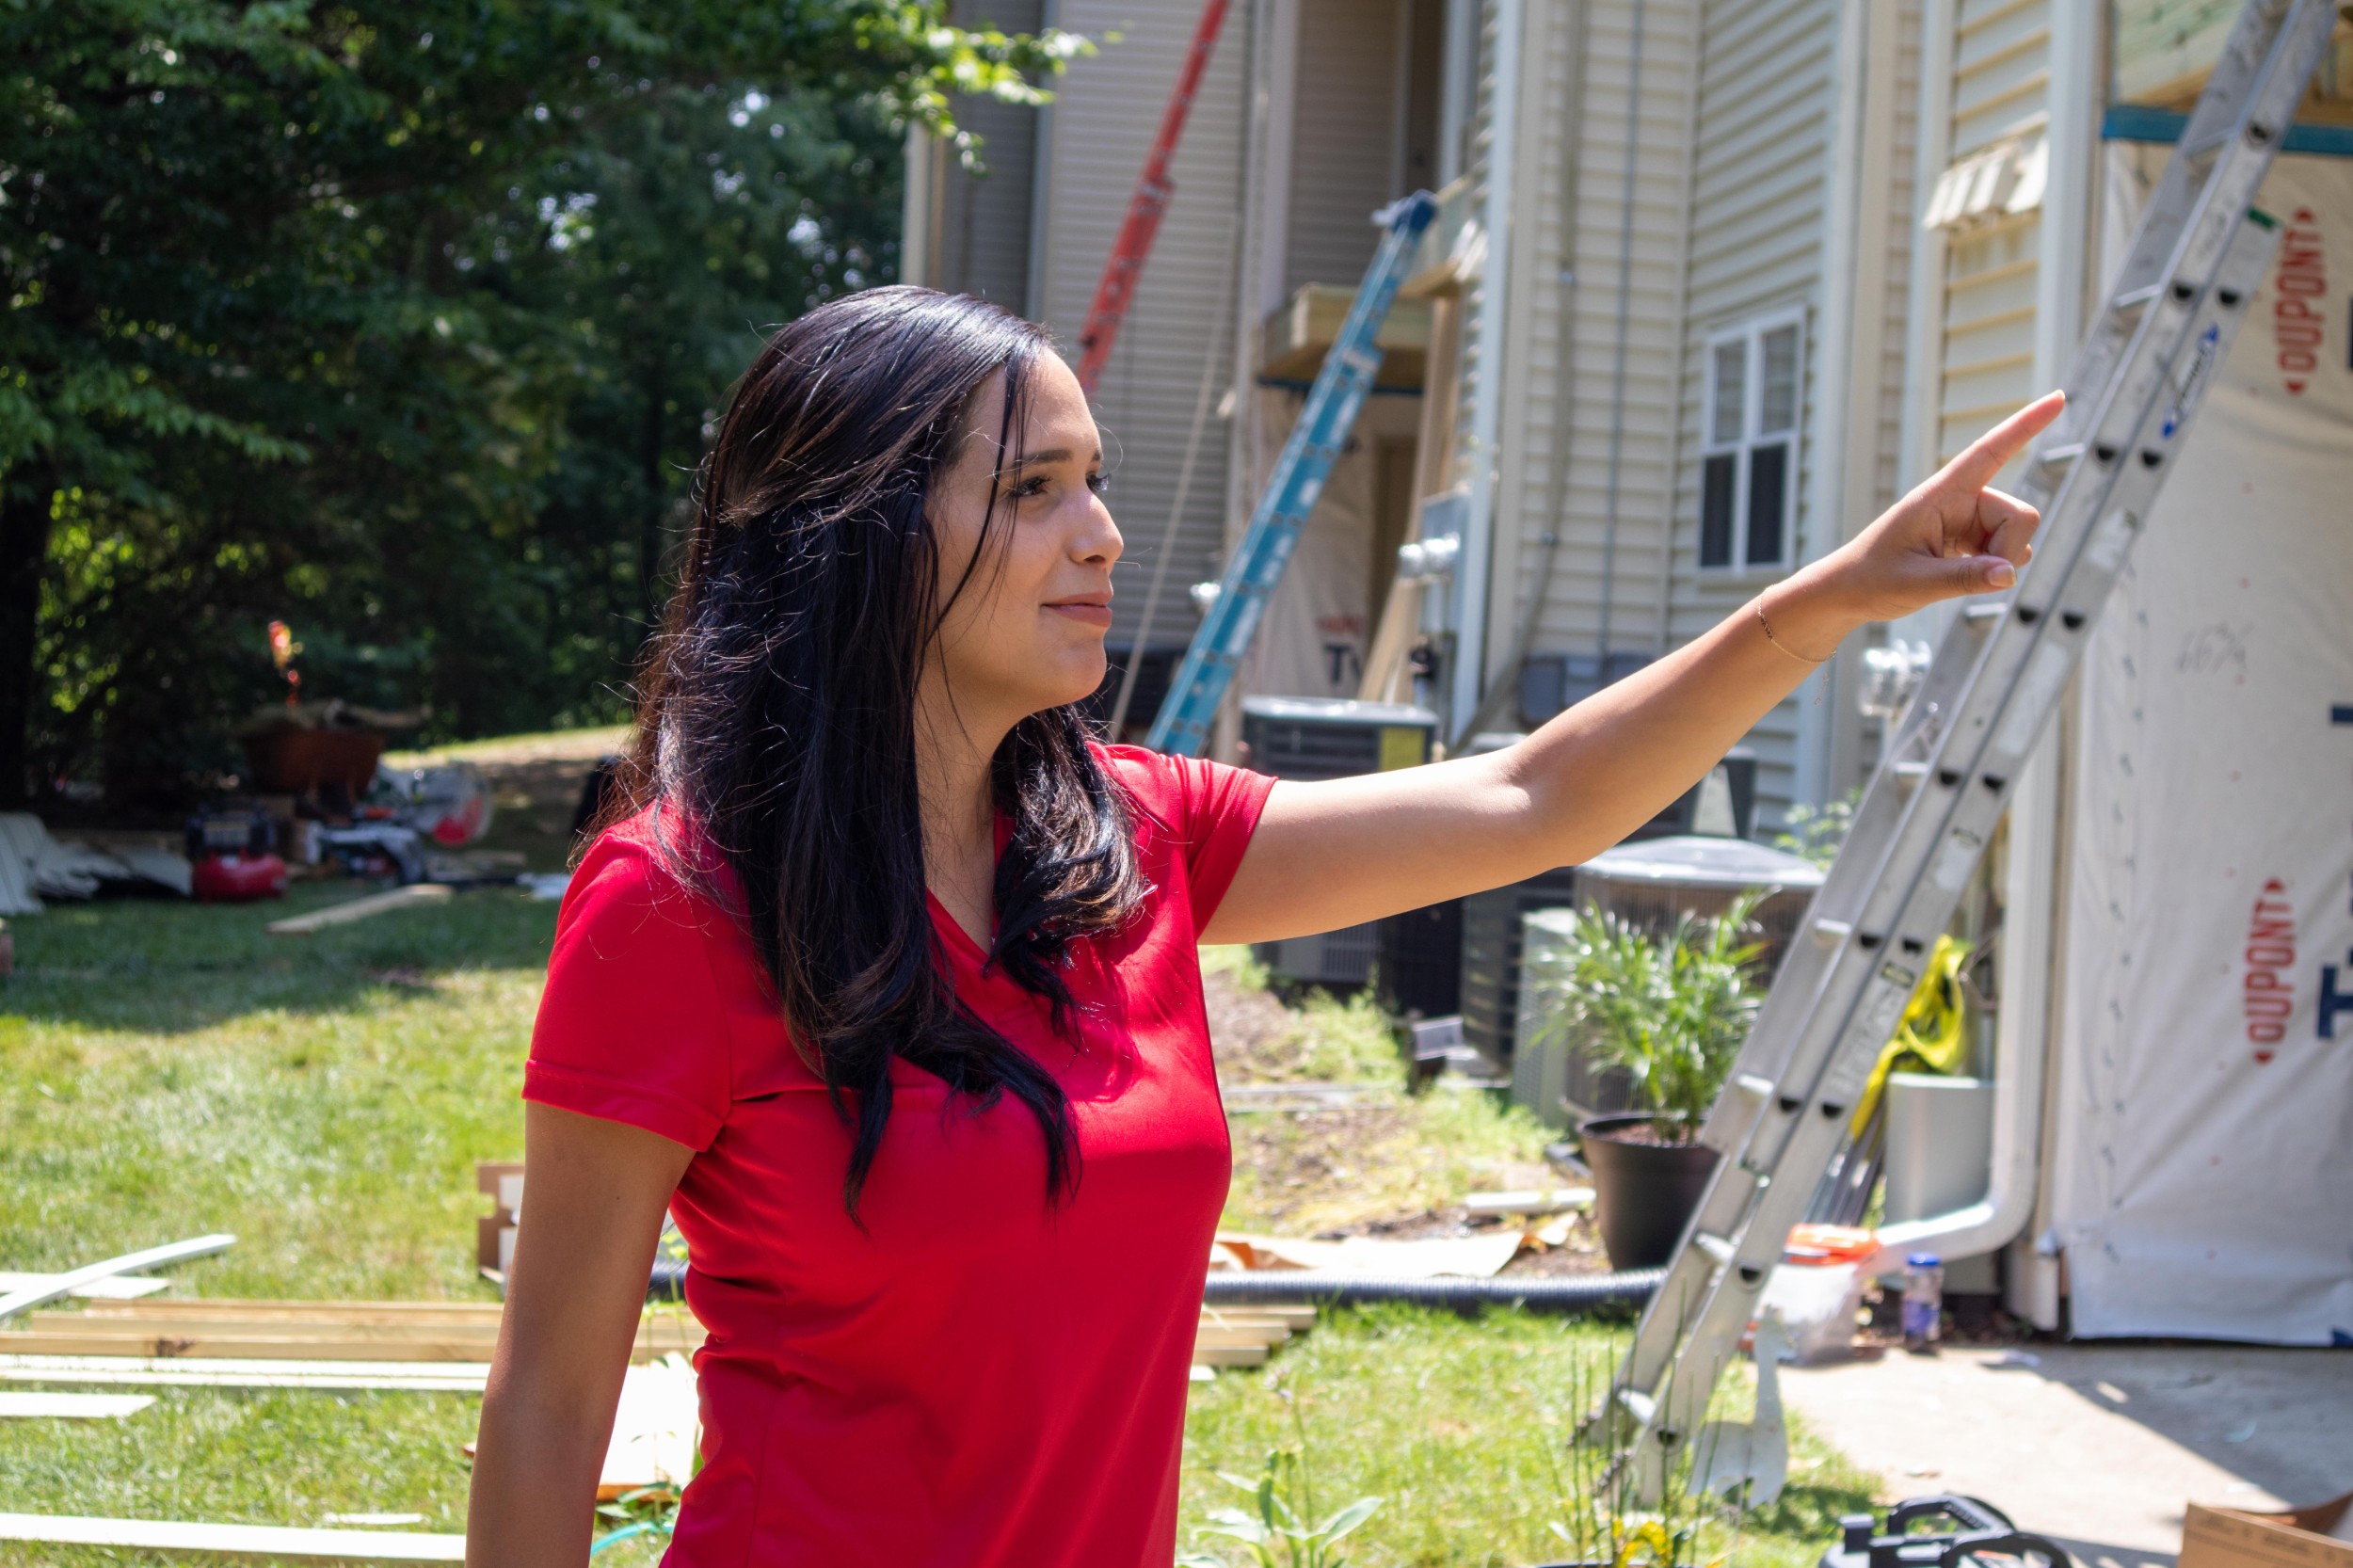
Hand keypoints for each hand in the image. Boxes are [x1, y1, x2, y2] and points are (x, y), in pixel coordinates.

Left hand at [1806, 390, 2064, 631]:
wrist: (1848, 594)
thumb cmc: (1871, 581)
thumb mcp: (1915, 584)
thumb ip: (1964, 579)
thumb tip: (2010, 574)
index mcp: (1939, 495)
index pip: (1989, 452)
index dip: (2025, 425)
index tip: (2059, 398)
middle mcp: (1959, 501)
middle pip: (2020, 514)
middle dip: (2008, 549)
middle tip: (1975, 577)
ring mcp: (1967, 520)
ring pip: (2018, 536)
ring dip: (1999, 561)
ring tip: (1951, 575)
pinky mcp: (1971, 539)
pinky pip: (2007, 551)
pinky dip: (1996, 569)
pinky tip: (1963, 575)